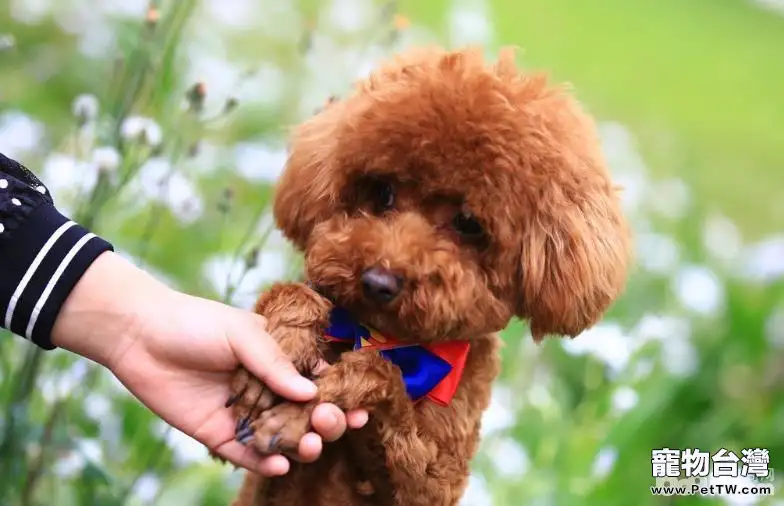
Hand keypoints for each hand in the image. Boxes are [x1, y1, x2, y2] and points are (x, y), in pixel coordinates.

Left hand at [51, 252, 368, 475]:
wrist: (139, 335)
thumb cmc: (196, 322)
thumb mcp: (242, 333)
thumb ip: (275, 363)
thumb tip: (311, 392)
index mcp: (279, 359)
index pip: (318, 381)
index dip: (341, 395)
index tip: (362, 406)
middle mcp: (266, 389)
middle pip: (306, 414)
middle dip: (326, 422)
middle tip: (328, 422)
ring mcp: (245, 413)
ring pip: (282, 437)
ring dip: (301, 444)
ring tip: (309, 446)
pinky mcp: (219, 434)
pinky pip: (247, 454)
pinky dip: (266, 462)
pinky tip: (280, 463)